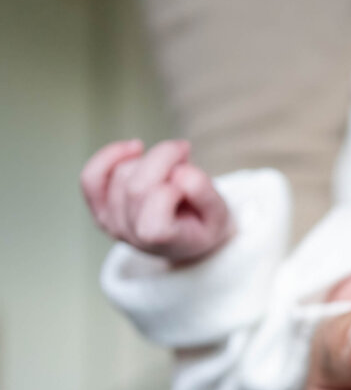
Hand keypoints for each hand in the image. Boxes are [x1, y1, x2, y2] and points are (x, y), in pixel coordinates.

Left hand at [81, 139, 231, 262]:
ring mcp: (111, 222)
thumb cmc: (203, 226)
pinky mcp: (99, 208)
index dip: (177, 183)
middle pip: (136, 184)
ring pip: (121, 173)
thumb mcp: (220, 214)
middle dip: (164, 158)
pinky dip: (110, 156)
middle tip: (185, 152)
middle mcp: (130, 233)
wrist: (186, 241)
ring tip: (169, 168)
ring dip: (148, 160)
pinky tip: (134, 148)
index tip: (192, 180)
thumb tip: (179, 171)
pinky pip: (91, 177)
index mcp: (161, 240)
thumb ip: (204, 193)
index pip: (158, 200)